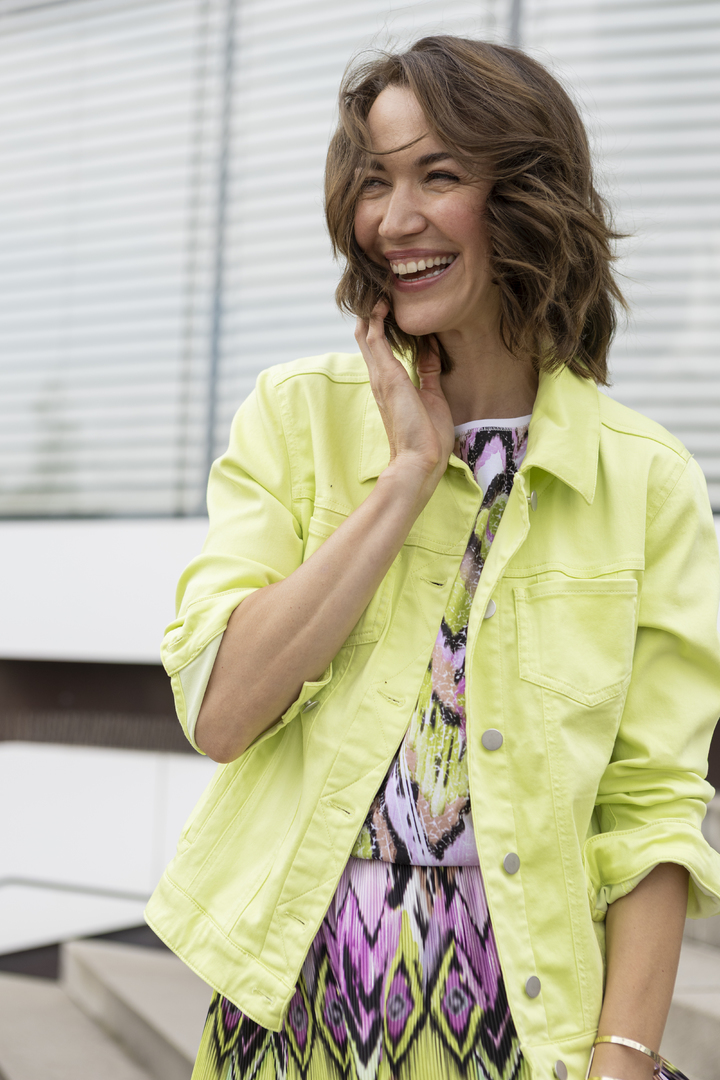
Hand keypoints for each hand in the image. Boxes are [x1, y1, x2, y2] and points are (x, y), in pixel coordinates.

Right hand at [355, 301, 455, 490]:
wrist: (420, 460)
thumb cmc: (427, 438)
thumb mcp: (432, 396)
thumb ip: (428, 372)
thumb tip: (431, 351)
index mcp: (390, 385)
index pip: (380, 348)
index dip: (383, 325)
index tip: (394, 304)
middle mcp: (380, 378)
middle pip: (367, 337)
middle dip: (374, 312)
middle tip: (383, 288)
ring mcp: (381, 376)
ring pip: (367, 334)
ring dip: (373, 310)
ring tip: (381, 287)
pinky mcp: (387, 376)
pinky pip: (375, 339)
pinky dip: (377, 319)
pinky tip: (382, 303)